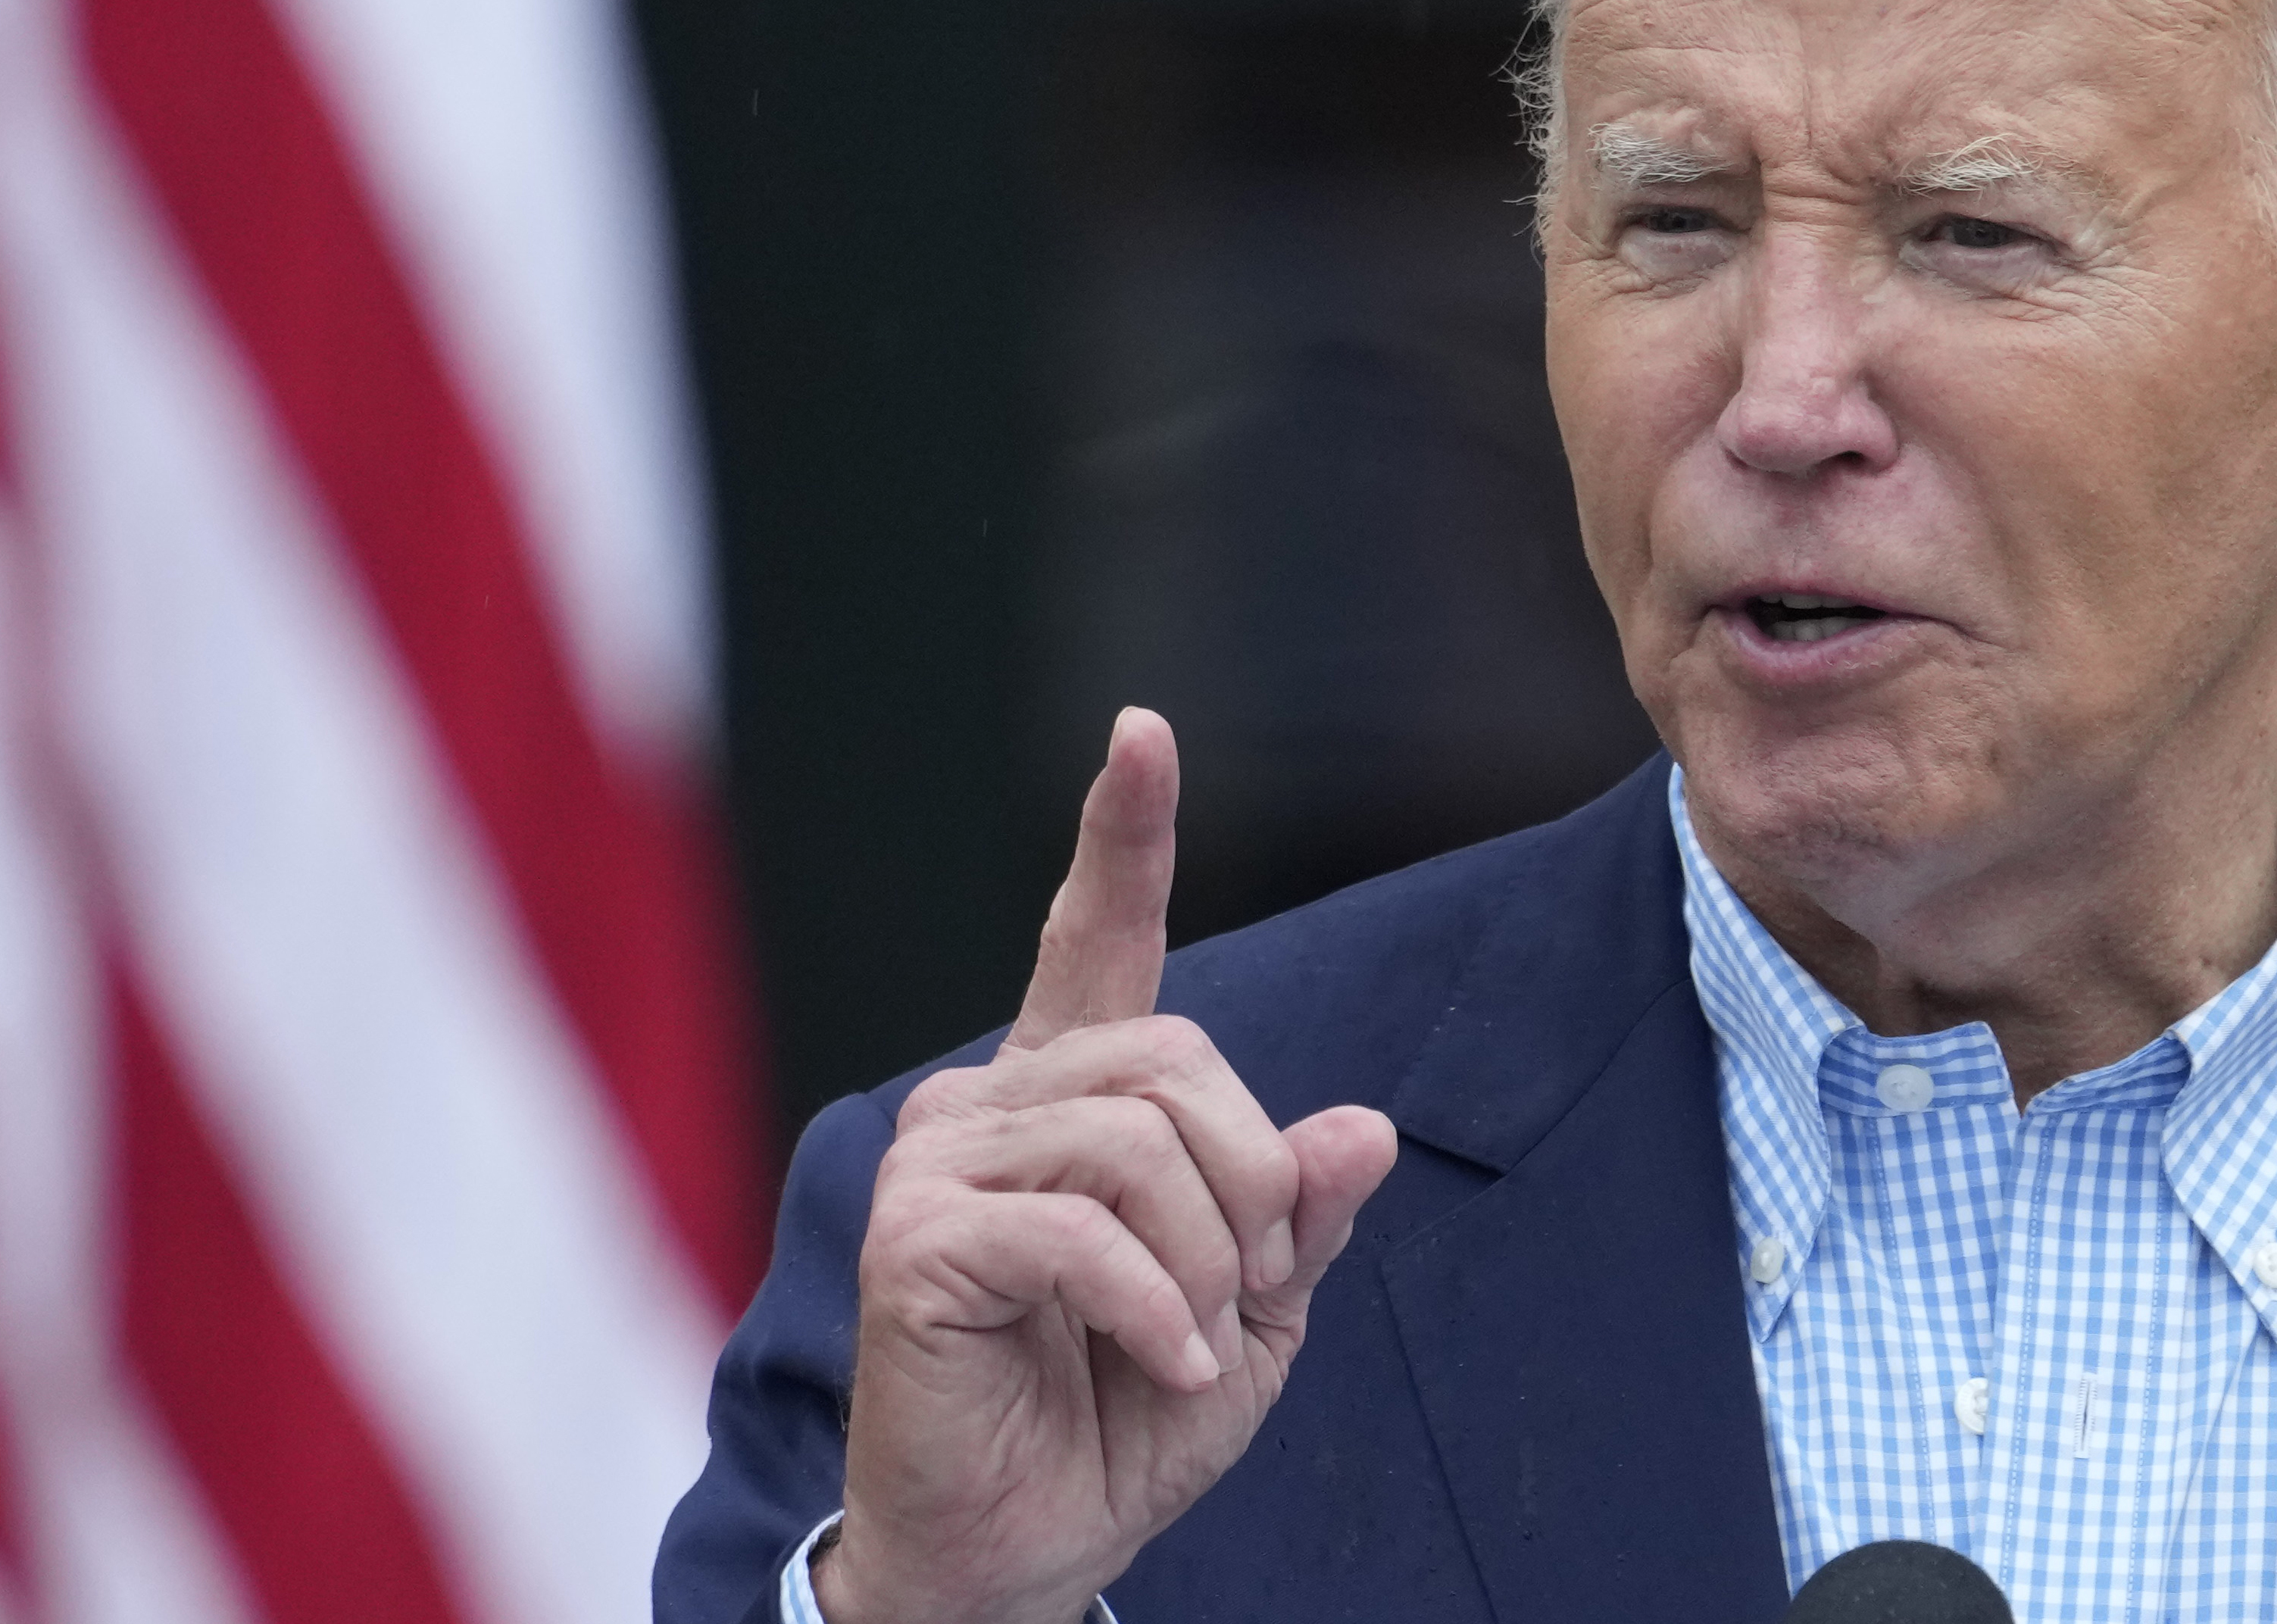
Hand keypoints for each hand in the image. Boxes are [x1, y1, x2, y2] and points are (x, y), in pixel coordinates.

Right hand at [813, 708, 1399, 1623]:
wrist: (1018, 1552)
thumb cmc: (1123, 1420)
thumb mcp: (1253, 1312)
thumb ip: (1299, 1214)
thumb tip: (1362, 1129)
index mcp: (1067, 1097)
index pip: (1095, 939)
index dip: (1123, 836)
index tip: (1142, 734)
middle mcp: (989, 1099)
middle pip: (1175, 1064)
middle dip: (1250, 1185)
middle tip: (1240, 1290)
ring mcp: (937, 1159)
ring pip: (1138, 1141)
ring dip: (1206, 1259)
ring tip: (1194, 1343)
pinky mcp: (914, 1237)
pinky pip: (1082, 1229)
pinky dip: (1154, 1308)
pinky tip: (1167, 1366)